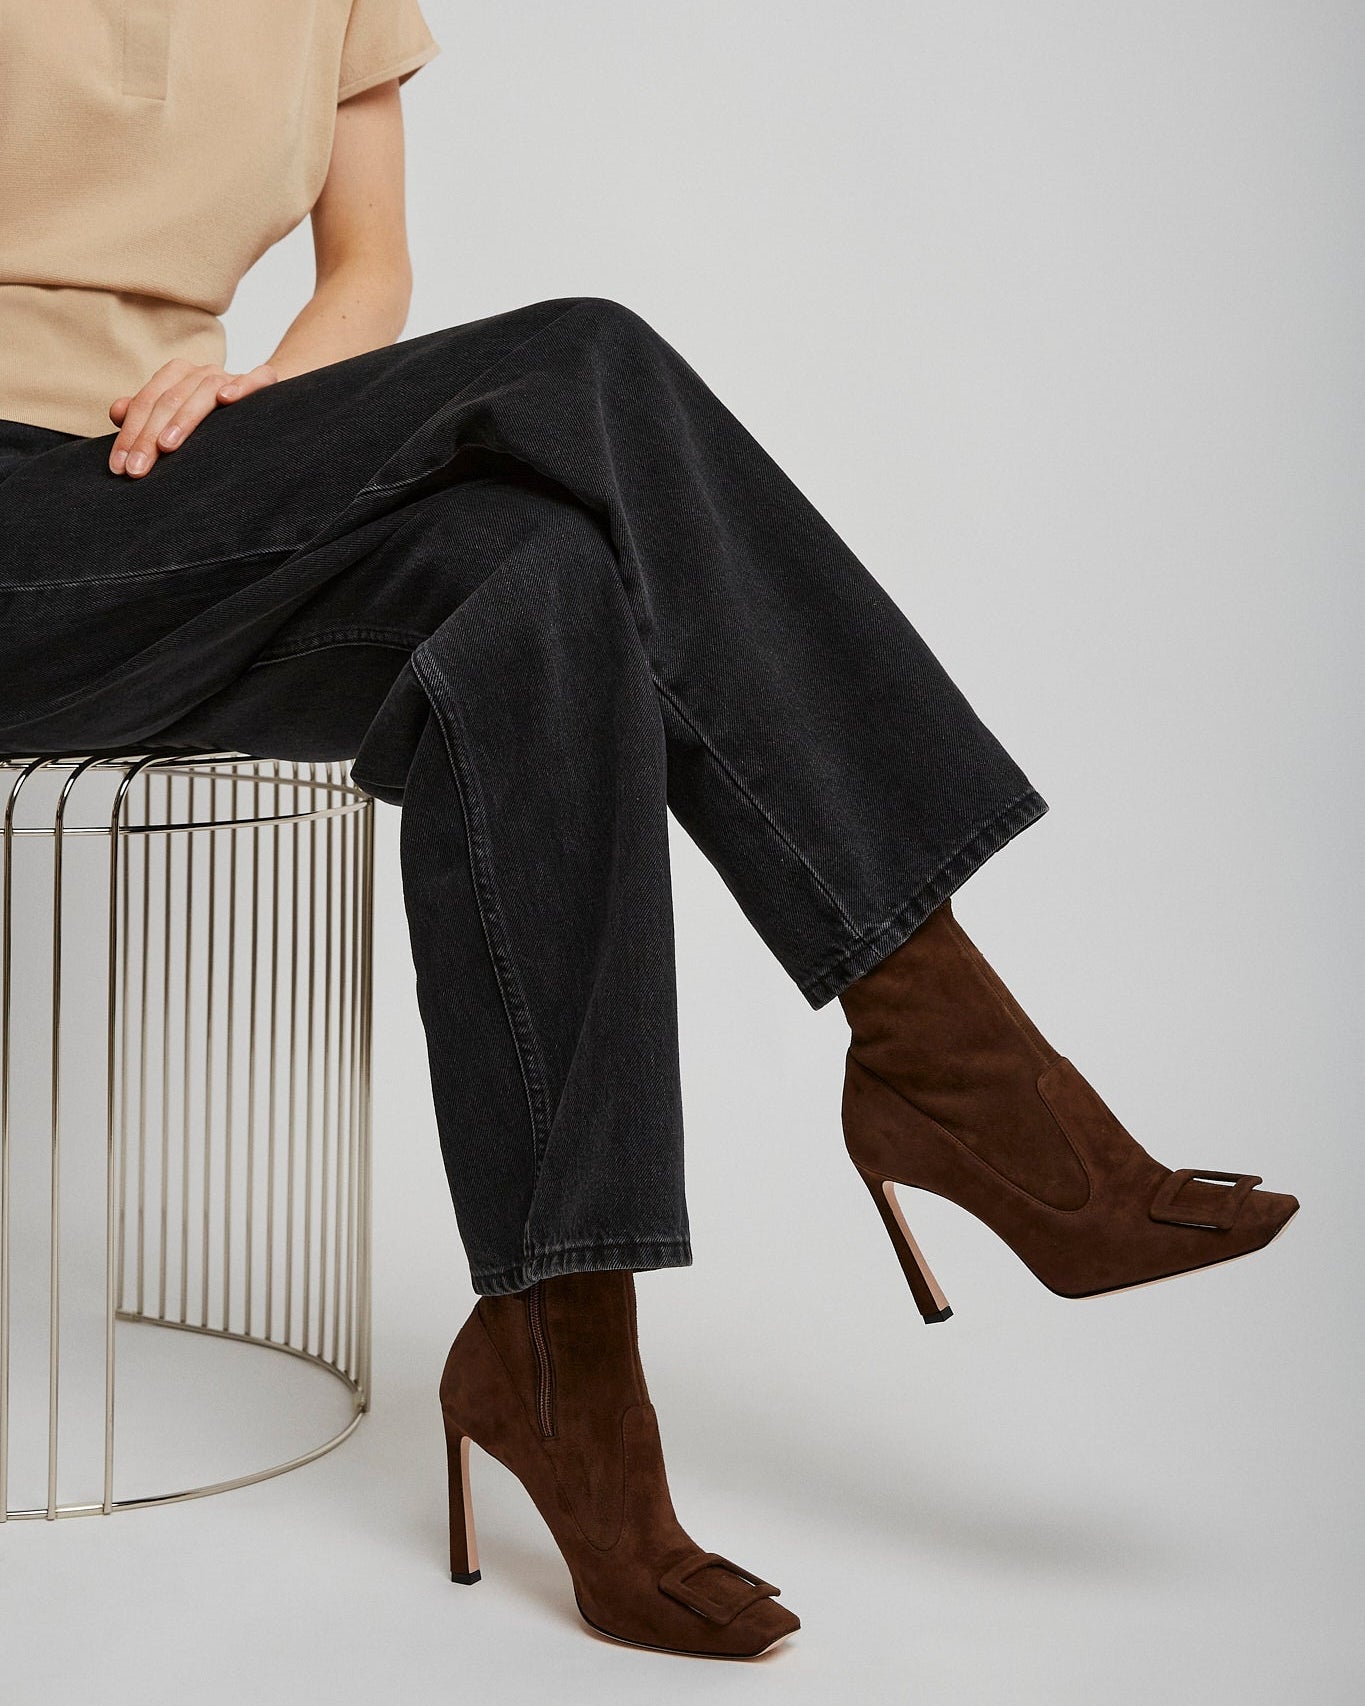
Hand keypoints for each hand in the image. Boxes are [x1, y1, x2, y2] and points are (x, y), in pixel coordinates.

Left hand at [107, 358, 278, 476]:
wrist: (262, 411)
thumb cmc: (211, 421)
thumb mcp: (173, 419)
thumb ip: (143, 416)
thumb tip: (116, 412)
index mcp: (176, 375)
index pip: (146, 403)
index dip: (130, 434)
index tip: (119, 467)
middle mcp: (200, 372)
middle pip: (168, 400)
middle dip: (148, 437)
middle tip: (136, 470)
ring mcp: (230, 376)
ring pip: (203, 392)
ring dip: (184, 419)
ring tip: (166, 447)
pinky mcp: (262, 382)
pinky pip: (254, 379)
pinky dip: (241, 387)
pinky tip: (227, 400)